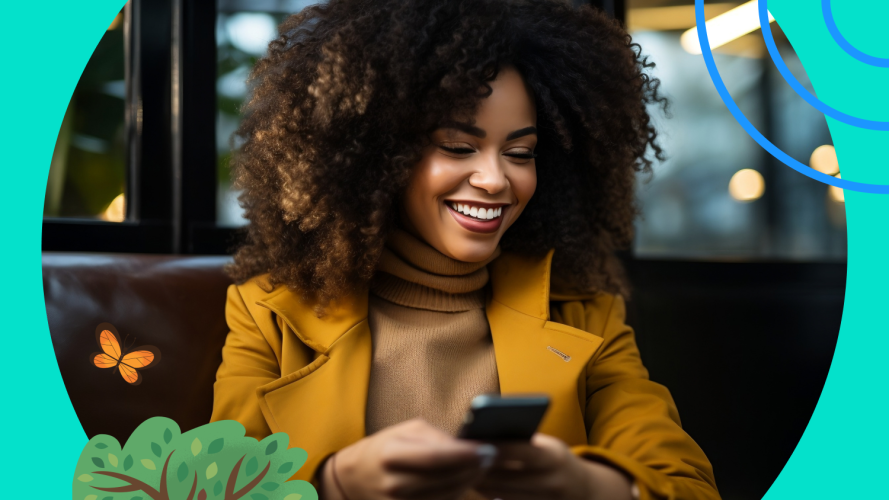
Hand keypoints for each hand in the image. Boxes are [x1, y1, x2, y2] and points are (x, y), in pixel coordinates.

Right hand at [320, 418, 496, 499]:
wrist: (356, 478)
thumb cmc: (385, 448)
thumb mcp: (406, 431)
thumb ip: (437, 437)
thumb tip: (470, 445)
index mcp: (391, 455)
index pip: (435, 457)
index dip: (465, 455)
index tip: (487, 449)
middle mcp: (394, 484)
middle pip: (445, 480)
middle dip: (474, 469)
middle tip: (491, 457)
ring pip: (447, 496)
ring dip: (469, 482)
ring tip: (481, 468)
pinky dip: (456, 494)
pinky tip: (464, 482)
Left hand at [474, 433, 633, 499]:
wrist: (584, 491)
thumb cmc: (556, 461)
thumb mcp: (548, 446)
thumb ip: (523, 442)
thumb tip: (485, 435)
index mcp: (554, 457)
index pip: (519, 450)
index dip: (494, 445)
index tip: (472, 439)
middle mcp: (551, 481)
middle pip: (504, 477)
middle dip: (479, 466)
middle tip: (458, 456)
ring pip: (499, 493)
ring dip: (479, 481)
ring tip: (462, 469)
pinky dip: (489, 493)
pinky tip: (478, 483)